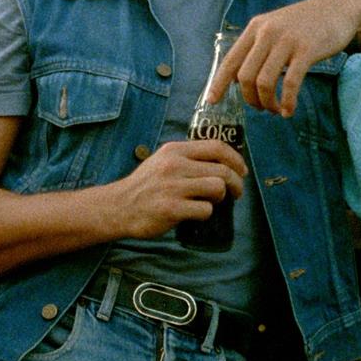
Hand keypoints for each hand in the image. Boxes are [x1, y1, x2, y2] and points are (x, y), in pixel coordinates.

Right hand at [111, 138, 246, 238]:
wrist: (118, 207)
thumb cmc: (144, 186)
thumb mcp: (161, 161)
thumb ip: (186, 158)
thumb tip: (221, 163)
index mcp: (174, 150)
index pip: (216, 147)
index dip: (236, 159)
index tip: (242, 170)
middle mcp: (174, 165)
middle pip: (222, 170)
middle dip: (236, 183)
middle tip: (236, 193)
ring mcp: (173, 187)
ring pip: (217, 188)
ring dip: (220, 198)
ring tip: (212, 202)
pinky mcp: (171, 208)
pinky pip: (205, 210)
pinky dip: (206, 213)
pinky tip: (196, 214)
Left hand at [207, 0, 360, 115]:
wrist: (338, 8)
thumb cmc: (305, 23)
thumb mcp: (275, 27)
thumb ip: (257, 48)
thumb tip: (237, 77)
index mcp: (255, 28)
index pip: (230, 60)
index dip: (218, 83)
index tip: (212, 101)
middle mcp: (267, 33)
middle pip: (245, 76)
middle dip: (250, 99)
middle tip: (261, 108)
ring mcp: (286, 41)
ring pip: (264, 82)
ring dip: (268, 103)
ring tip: (276, 110)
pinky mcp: (306, 50)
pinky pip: (291, 83)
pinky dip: (288, 102)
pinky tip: (289, 110)